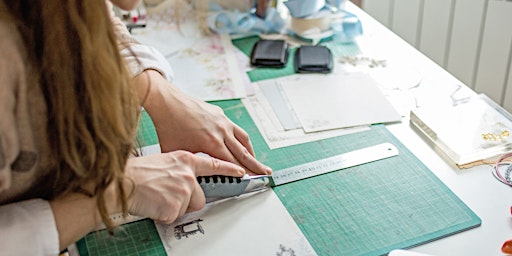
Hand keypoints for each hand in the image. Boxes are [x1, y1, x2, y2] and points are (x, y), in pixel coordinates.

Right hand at [124, 151, 244, 223]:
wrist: (121, 182)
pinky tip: (153, 204)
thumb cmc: (137, 172)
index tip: (241, 171)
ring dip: (173, 208)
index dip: (229, 169)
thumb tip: (187, 183)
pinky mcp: (176, 205)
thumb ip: (180, 170)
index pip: (213, 165)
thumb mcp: (164, 161)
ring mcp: (183, 190)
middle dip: (186, 201)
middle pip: (199, 197)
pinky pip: (173, 217)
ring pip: (187, 208)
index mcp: (185, 160)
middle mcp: (188, 174)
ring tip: (157, 197)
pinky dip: (163, 215)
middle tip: (166, 195)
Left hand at [136, 70, 271, 174]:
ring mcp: (223, 122)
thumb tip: (192, 177)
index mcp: (212, 143)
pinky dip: (241, 138)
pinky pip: (236, 129)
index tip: (251, 179)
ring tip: (256, 160)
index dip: (244, 172)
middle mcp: (222, 132)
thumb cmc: (169, 126)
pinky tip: (240, 143)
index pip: (233, 162)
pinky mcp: (220, 114)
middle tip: (266, 172)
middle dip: (256, 165)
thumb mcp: (178, 153)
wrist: (168, 103)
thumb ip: (189, 165)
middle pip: (244, 152)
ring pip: (243, 139)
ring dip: (251, 151)